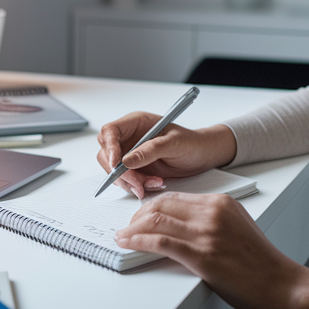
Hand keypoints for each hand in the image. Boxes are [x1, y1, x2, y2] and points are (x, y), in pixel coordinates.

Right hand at [96, 112, 237, 197]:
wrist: (202, 156)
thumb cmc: (191, 143)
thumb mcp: (174, 144)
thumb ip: (150, 151)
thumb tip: (125, 161)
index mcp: (136, 123)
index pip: (110, 131)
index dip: (109, 147)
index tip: (117, 165)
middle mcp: (130, 138)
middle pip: (107, 154)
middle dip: (120, 172)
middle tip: (138, 183)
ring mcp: (130, 154)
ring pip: (114, 171)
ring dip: (130, 181)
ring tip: (153, 183)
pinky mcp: (135, 169)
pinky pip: (125, 180)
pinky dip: (136, 186)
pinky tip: (153, 184)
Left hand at [114, 192, 308, 308]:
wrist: (283, 286)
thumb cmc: (263, 265)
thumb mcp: (239, 229)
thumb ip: (213, 221)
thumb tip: (183, 227)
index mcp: (222, 203)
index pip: (175, 197)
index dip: (152, 206)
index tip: (141, 217)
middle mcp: (213, 211)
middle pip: (162, 204)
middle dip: (138, 216)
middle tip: (128, 227)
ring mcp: (207, 232)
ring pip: (156, 219)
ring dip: (132, 228)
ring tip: (122, 237)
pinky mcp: (202, 255)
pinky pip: (160, 241)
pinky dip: (137, 241)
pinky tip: (127, 244)